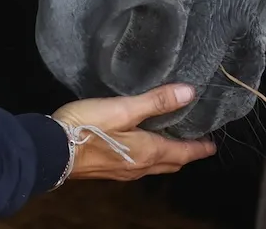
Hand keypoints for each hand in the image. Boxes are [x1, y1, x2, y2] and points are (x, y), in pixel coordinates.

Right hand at [50, 83, 216, 181]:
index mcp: (147, 152)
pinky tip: (143, 146)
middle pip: (169, 163)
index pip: (182, 153)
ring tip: (174, 143)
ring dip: (167, 156)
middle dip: (185, 154)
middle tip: (197, 143)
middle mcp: (138, 167)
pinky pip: (138, 166)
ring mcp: (122, 172)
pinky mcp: (107, 170)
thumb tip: (190, 93)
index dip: (199, 148)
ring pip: (153, 166)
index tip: (212, 145)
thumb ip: (156, 101)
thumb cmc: (89, 126)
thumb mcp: (124, 108)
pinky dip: (150, 157)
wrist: (52, 150)